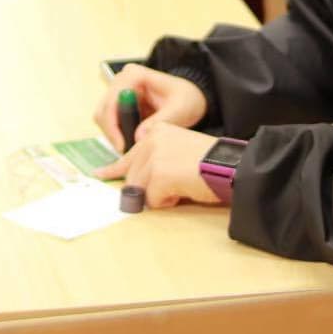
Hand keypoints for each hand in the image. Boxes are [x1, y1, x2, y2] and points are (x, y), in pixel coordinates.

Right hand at [93, 63, 207, 152]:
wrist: (191, 98)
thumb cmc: (187, 98)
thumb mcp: (180, 109)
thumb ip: (161, 121)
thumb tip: (138, 136)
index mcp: (133, 75)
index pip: (112, 102)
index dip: (113, 126)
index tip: (122, 146)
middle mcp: (121, 80)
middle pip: (103, 111)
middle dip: (112, 133)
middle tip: (127, 152)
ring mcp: (118, 91)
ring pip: (103, 118)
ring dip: (114, 135)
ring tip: (131, 148)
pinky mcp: (119, 103)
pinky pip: (109, 122)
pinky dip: (117, 134)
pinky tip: (131, 143)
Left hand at [96, 123, 220, 207]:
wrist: (232, 166)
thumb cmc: (213, 162)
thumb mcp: (181, 150)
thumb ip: (158, 159)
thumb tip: (136, 185)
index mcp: (157, 132)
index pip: (129, 153)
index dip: (114, 169)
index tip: (100, 174)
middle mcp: (151, 140)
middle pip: (132, 175)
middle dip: (144, 190)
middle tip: (162, 194)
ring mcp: (153, 157)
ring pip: (140, 189)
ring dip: (159, 196)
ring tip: (182, 188)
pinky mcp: (159, 174)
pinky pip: (152, 200)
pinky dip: (167, 202)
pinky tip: (184, 192)